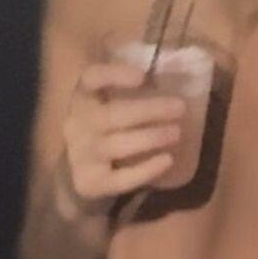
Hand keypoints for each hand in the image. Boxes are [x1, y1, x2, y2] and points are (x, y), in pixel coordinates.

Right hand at [57, 59, 186, 215]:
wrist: (78, 174)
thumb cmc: (104, 131)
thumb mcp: (107, 105)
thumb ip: (131, 91)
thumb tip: (174, 75)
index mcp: (83, 98)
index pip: (90, 79)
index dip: (114, 75)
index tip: (143, 77)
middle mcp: (77, 124)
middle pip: (111, 114)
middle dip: (149, 111)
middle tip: (180, 108)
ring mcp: (81, 155)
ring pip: (116, 145)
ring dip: (150, 137)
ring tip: (176, 133)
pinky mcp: (90, 183)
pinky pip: (120, 178)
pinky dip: (146, 169)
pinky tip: (167, 160)